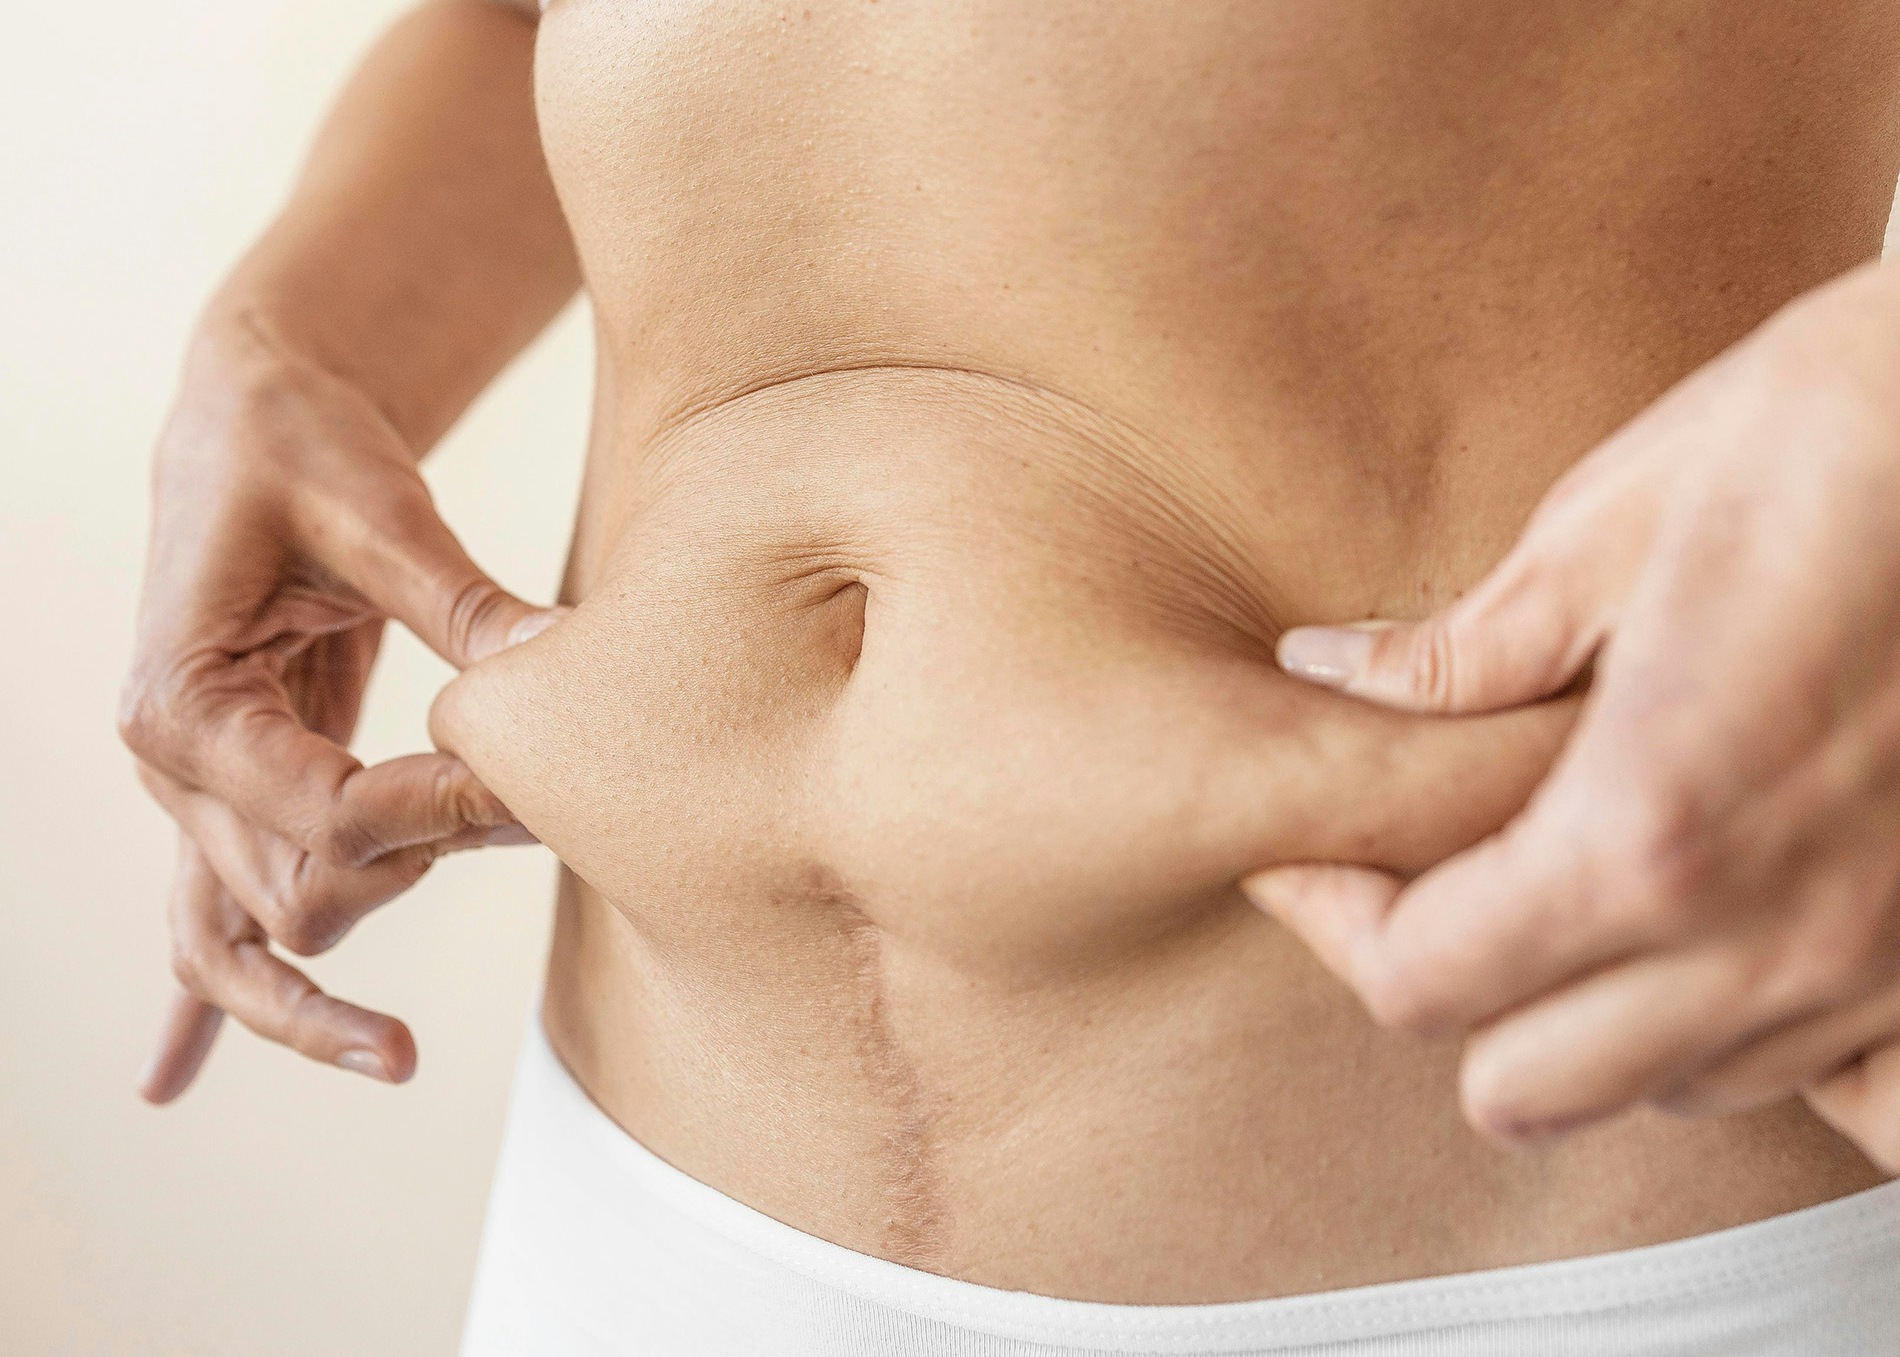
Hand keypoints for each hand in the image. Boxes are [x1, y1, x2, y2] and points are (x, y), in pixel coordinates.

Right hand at [120, 313, 559, 1102]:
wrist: (251, 423)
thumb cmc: (305, 452)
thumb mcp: (384, 513)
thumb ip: (465, 606)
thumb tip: (570, 665)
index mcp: (185, 697)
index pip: (324, 813)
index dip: (438, 811)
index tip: (532, 782)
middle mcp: (172, 763)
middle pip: (295, 894)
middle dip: (420, 872)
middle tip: (532, 820)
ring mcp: (191, 794)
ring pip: (238, 943)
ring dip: (324, 994)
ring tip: (402, 1057)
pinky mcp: (229, 800)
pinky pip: (203, 923)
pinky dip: (203, 1005)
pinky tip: (168, 1086)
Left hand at [1242, 262, 1899, 1165]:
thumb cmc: (1829, 438)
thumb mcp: (1608, 530)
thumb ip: (1457, 654)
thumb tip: (1324, 674)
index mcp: (1644, 832)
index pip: (1419, 981)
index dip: (1336, 922)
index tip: (1315, 865)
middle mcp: (1765, 941)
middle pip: (1524, 1090)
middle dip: (1453, 994)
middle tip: (1433, 884)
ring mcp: (1874, 966)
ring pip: (1664, 1090)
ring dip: (1593, 1012)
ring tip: (1585, 883)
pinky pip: (1818, 1082)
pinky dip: (1742, 1032)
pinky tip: (1726, 934)